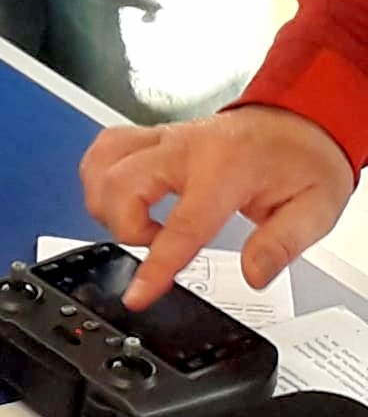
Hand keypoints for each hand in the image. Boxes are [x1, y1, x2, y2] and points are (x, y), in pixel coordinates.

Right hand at [79, 107, 355, 309]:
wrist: (297, 121)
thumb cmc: (302, 160)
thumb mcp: (317, 208)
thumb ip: (283, 244)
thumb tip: (254, 275)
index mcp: (227, 166)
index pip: (183, 223)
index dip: (156, 265)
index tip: (137, 295)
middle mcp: (187, 146)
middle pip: (122, 186)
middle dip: (126, 229)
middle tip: (155, 245)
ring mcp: (165, 137)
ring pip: (103, 164)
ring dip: (106, 204)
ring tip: (137, 224)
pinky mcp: (153, 136)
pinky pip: (106, 147)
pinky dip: (99, 175)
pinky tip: (118, 197)